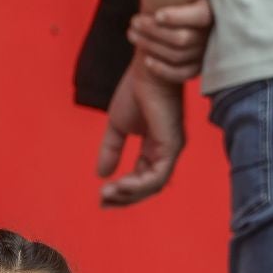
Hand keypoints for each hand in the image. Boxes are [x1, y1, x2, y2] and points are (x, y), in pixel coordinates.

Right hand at [97, 60, 187, 206]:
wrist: (147, 70)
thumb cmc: (136, 91)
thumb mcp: (117, 126)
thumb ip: (111, 150)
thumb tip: (101, 174)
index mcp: (155, 148)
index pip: (141, 178)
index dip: (122, 191)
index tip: (101, 197)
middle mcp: (166, 152)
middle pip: (148, 187)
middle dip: (124, 198)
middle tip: (102, 202)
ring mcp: (171, 150)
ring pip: (153, 186)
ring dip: (129, 194)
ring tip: (107, 194)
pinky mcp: (172, 147)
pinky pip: (157, 177)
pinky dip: (138, 185)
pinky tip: (119, 185)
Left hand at [128, 0, 212, 82]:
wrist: (186, 22)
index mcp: (210, 10)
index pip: (199, 16)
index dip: (177, 17)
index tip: (156, 13)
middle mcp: (211, 33)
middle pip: (181, 38)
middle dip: (153, 30)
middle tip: (133, 21)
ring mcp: (205, 52)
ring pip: (176, 55)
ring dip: (150, 46)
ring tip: (131, 33)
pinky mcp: (197, 68)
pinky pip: (180, 74)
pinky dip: (161, 69)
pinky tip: (145, 60)